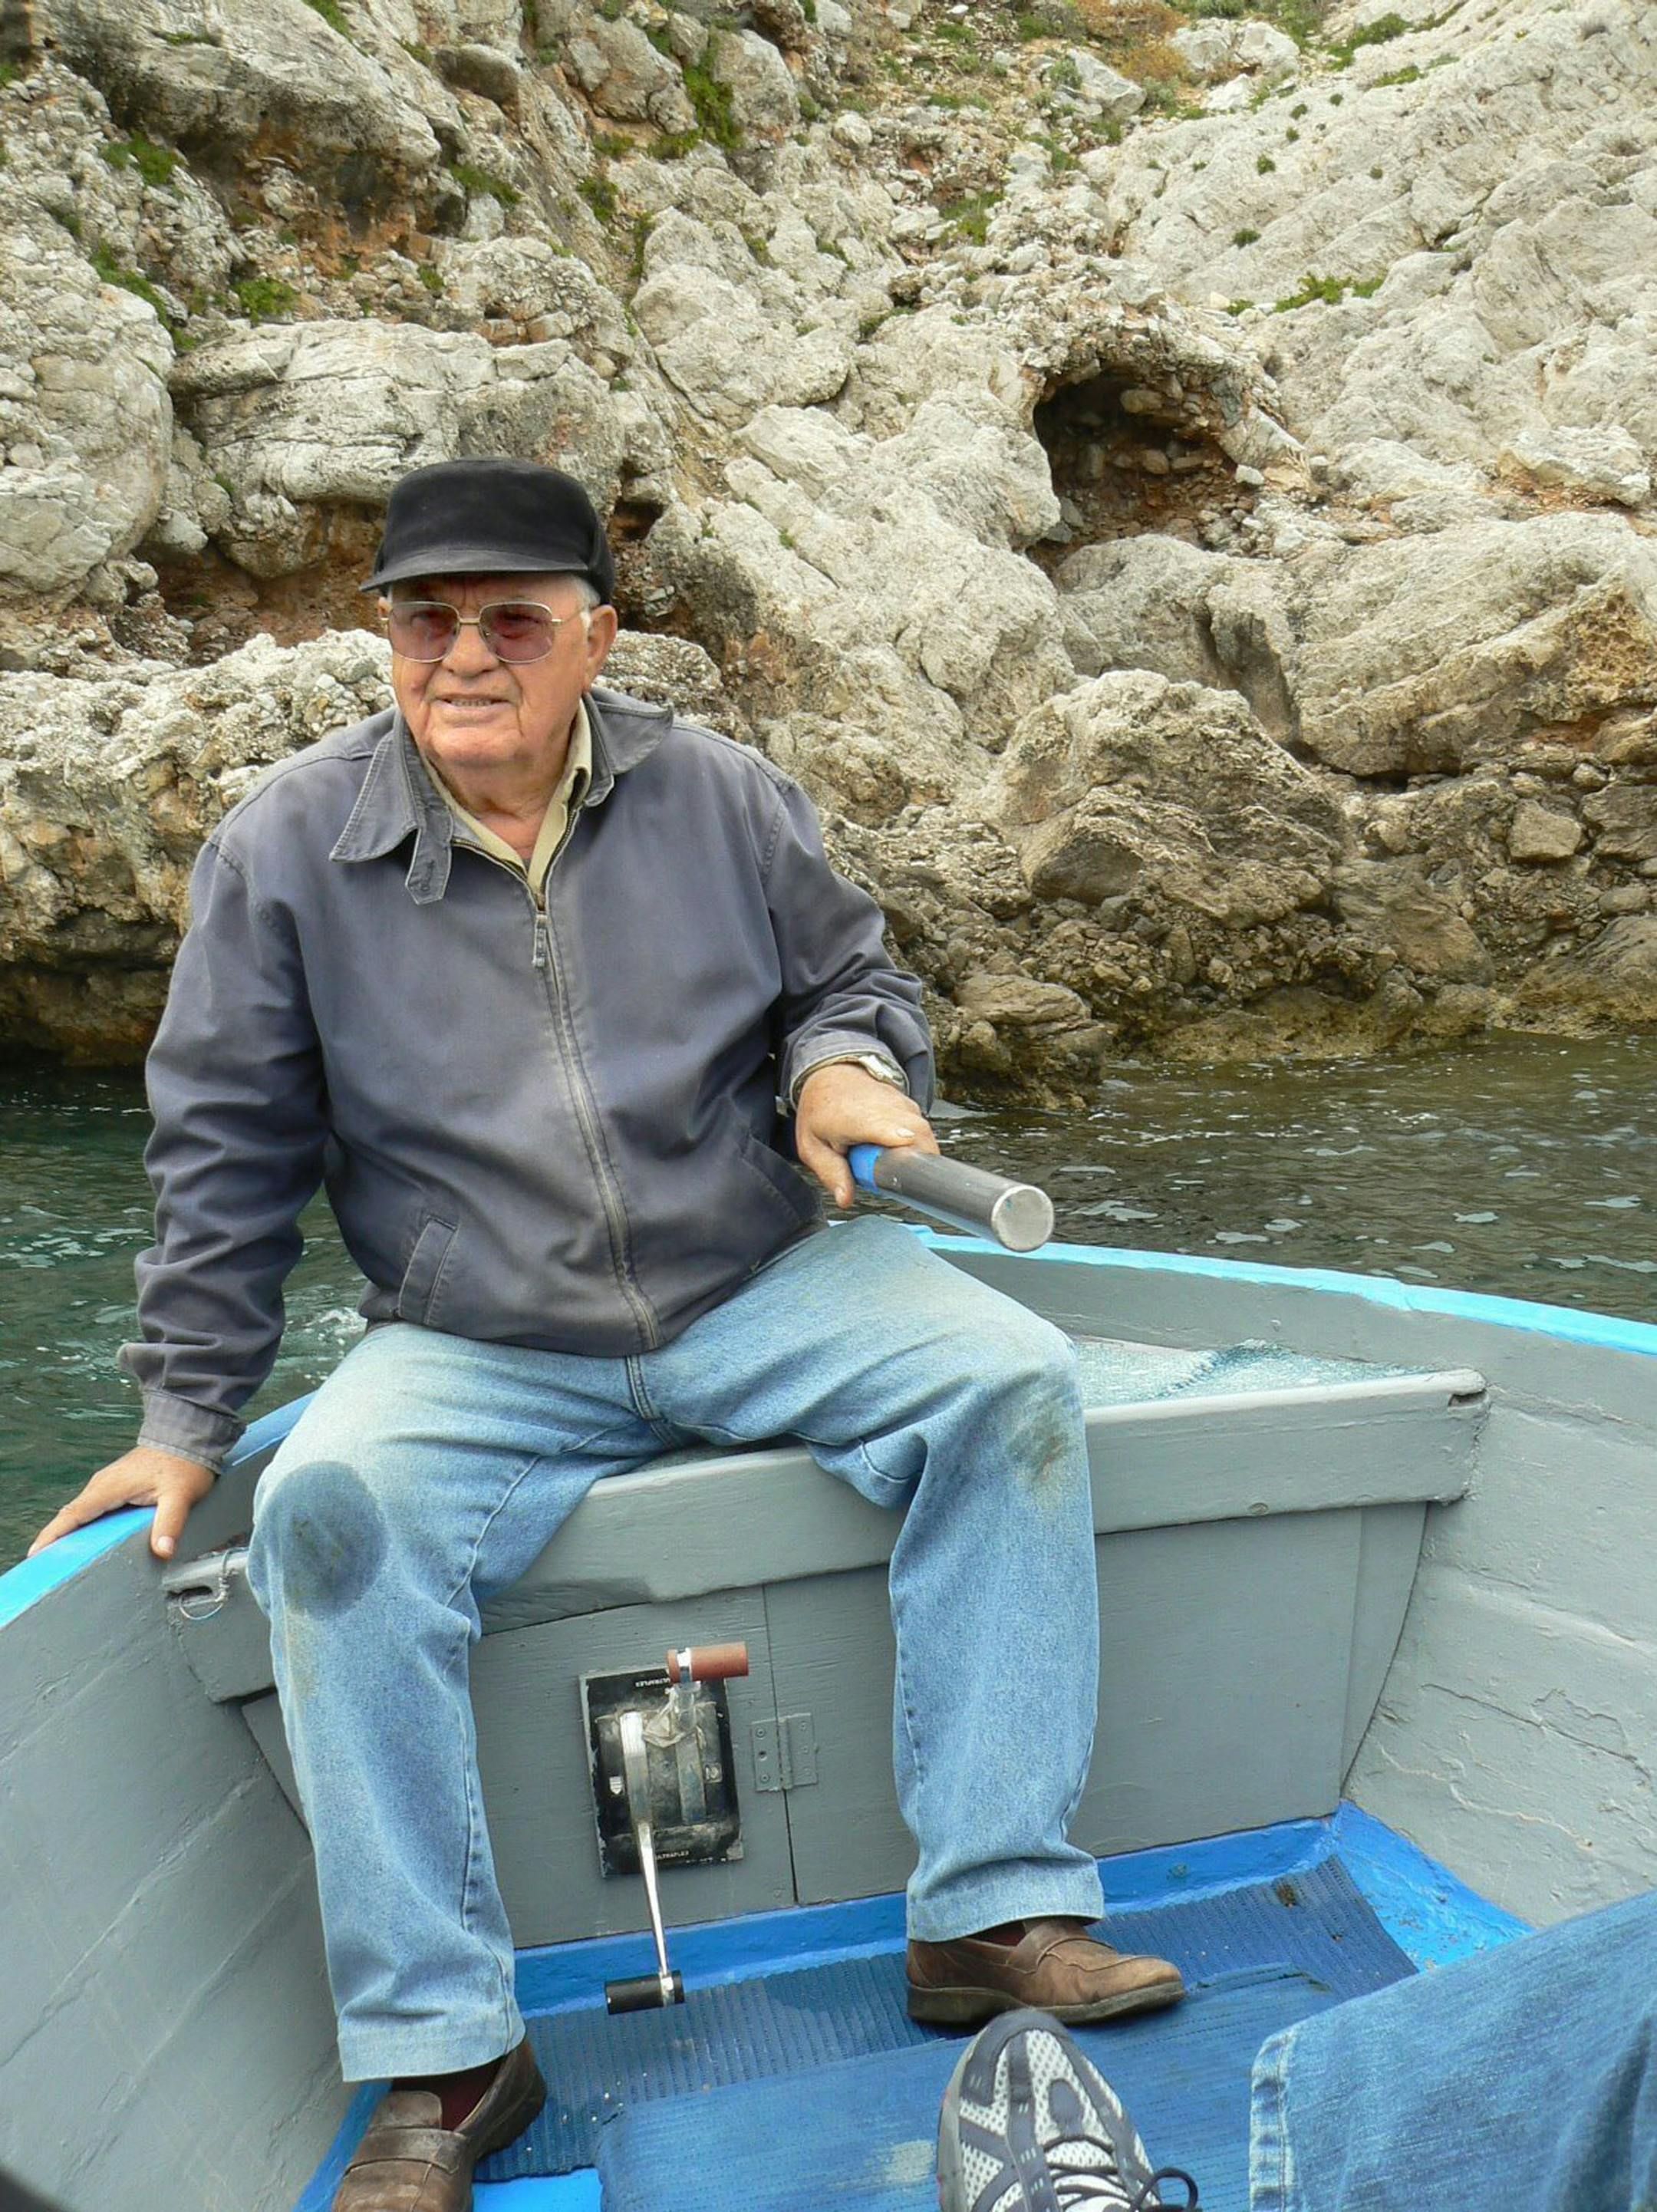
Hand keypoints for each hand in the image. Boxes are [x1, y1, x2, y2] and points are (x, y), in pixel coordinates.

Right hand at [28, 1445, 216, 1562]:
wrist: (187, 1436)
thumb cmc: (183, 1463)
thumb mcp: (180, 1496)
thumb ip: (170, 1523)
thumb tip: (162, 1550)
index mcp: (110, 1487)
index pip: (73, 1515)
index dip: (54, 1535)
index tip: (36, 1553)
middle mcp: (103, 1485)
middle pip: (72, 1516)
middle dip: (56, 1539)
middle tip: (46, 1566)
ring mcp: (108, 1484)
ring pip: (82, 1512)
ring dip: (70, 1533)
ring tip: (61, 1559)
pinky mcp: (117, 1486)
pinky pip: (93, 1508)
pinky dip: (84, 1524)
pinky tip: (87, 1540)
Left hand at [794, 1062, 939, 1209]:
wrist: (831, 1075)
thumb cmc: (820, 1111)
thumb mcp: (812, 1146)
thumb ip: (830, 1173)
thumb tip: (845, 1199)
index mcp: (854, 1117)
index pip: (882, 1126)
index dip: (896, 1139)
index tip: (906, 1152)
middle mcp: (883, 1107)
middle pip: (916, 1136)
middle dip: (913, 1165)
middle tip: (891, 1179)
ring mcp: (900, 1104)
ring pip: (923, 1136)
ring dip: (914, 1157)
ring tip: (887, 1162)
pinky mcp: (910, 1106)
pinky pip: (923, 1131)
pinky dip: (915, 1146)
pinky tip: (894, 1150)